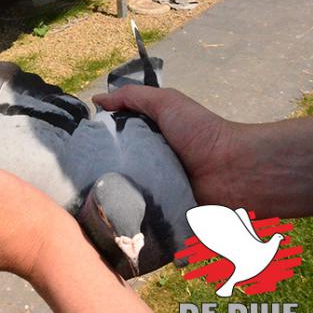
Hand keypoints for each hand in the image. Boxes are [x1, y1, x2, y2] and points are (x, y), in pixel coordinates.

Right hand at [92, 85, 232, 206]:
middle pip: (115, 168)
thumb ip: (132, 97)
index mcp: (149, 138)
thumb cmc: (202, 132)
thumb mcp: (166, 102)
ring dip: (110, 196)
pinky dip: (127, 215)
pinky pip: (139, 215)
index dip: (97, 141)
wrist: (235, 171)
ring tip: (87, 198)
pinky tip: (108, 215)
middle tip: (78, 177)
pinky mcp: (163, 213)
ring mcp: (156, 190)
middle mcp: (149, 163)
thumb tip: (97, 99)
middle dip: (98, 172)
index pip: (115, 140)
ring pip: (123, 194)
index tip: (77, 146)